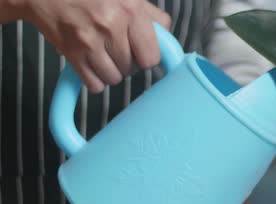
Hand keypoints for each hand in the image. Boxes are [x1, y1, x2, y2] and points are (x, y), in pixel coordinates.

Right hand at [24, 0, 170, 92]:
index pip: (151, 56)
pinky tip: (91, 64)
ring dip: (111, 72)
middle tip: (116, 49)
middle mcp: (111, 25)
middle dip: (127, 63)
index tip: (140, 53)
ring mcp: (90, 41)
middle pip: (132, 69)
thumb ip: (150, 15)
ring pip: (114, 79)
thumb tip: (166, 35)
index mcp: (130, 9)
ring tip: (103, 55)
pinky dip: (95, 79)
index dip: (146, 58)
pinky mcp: (71, 53)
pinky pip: (94, 85)